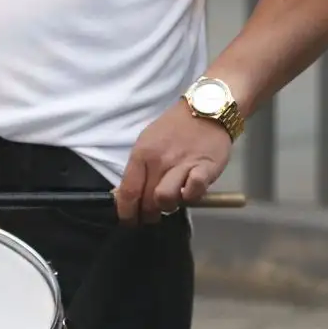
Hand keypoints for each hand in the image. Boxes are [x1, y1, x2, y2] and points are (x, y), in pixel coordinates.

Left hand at [113, 99, 233, 223]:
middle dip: (147, 215)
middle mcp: (159, 160)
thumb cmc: (174, 128)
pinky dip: (191, 196)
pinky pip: (193, 192)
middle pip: (146, 201)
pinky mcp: (205, 168)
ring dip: (169, 206)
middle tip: (153, 214)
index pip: (127, 193)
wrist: (206, 108)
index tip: (130, 220)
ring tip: (174, 200)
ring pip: (166, 200)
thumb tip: (121, 196)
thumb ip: (137, 169)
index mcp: (142, 154)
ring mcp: (182, 164)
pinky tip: (191, 190)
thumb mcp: (147, 142)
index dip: (126, 213)